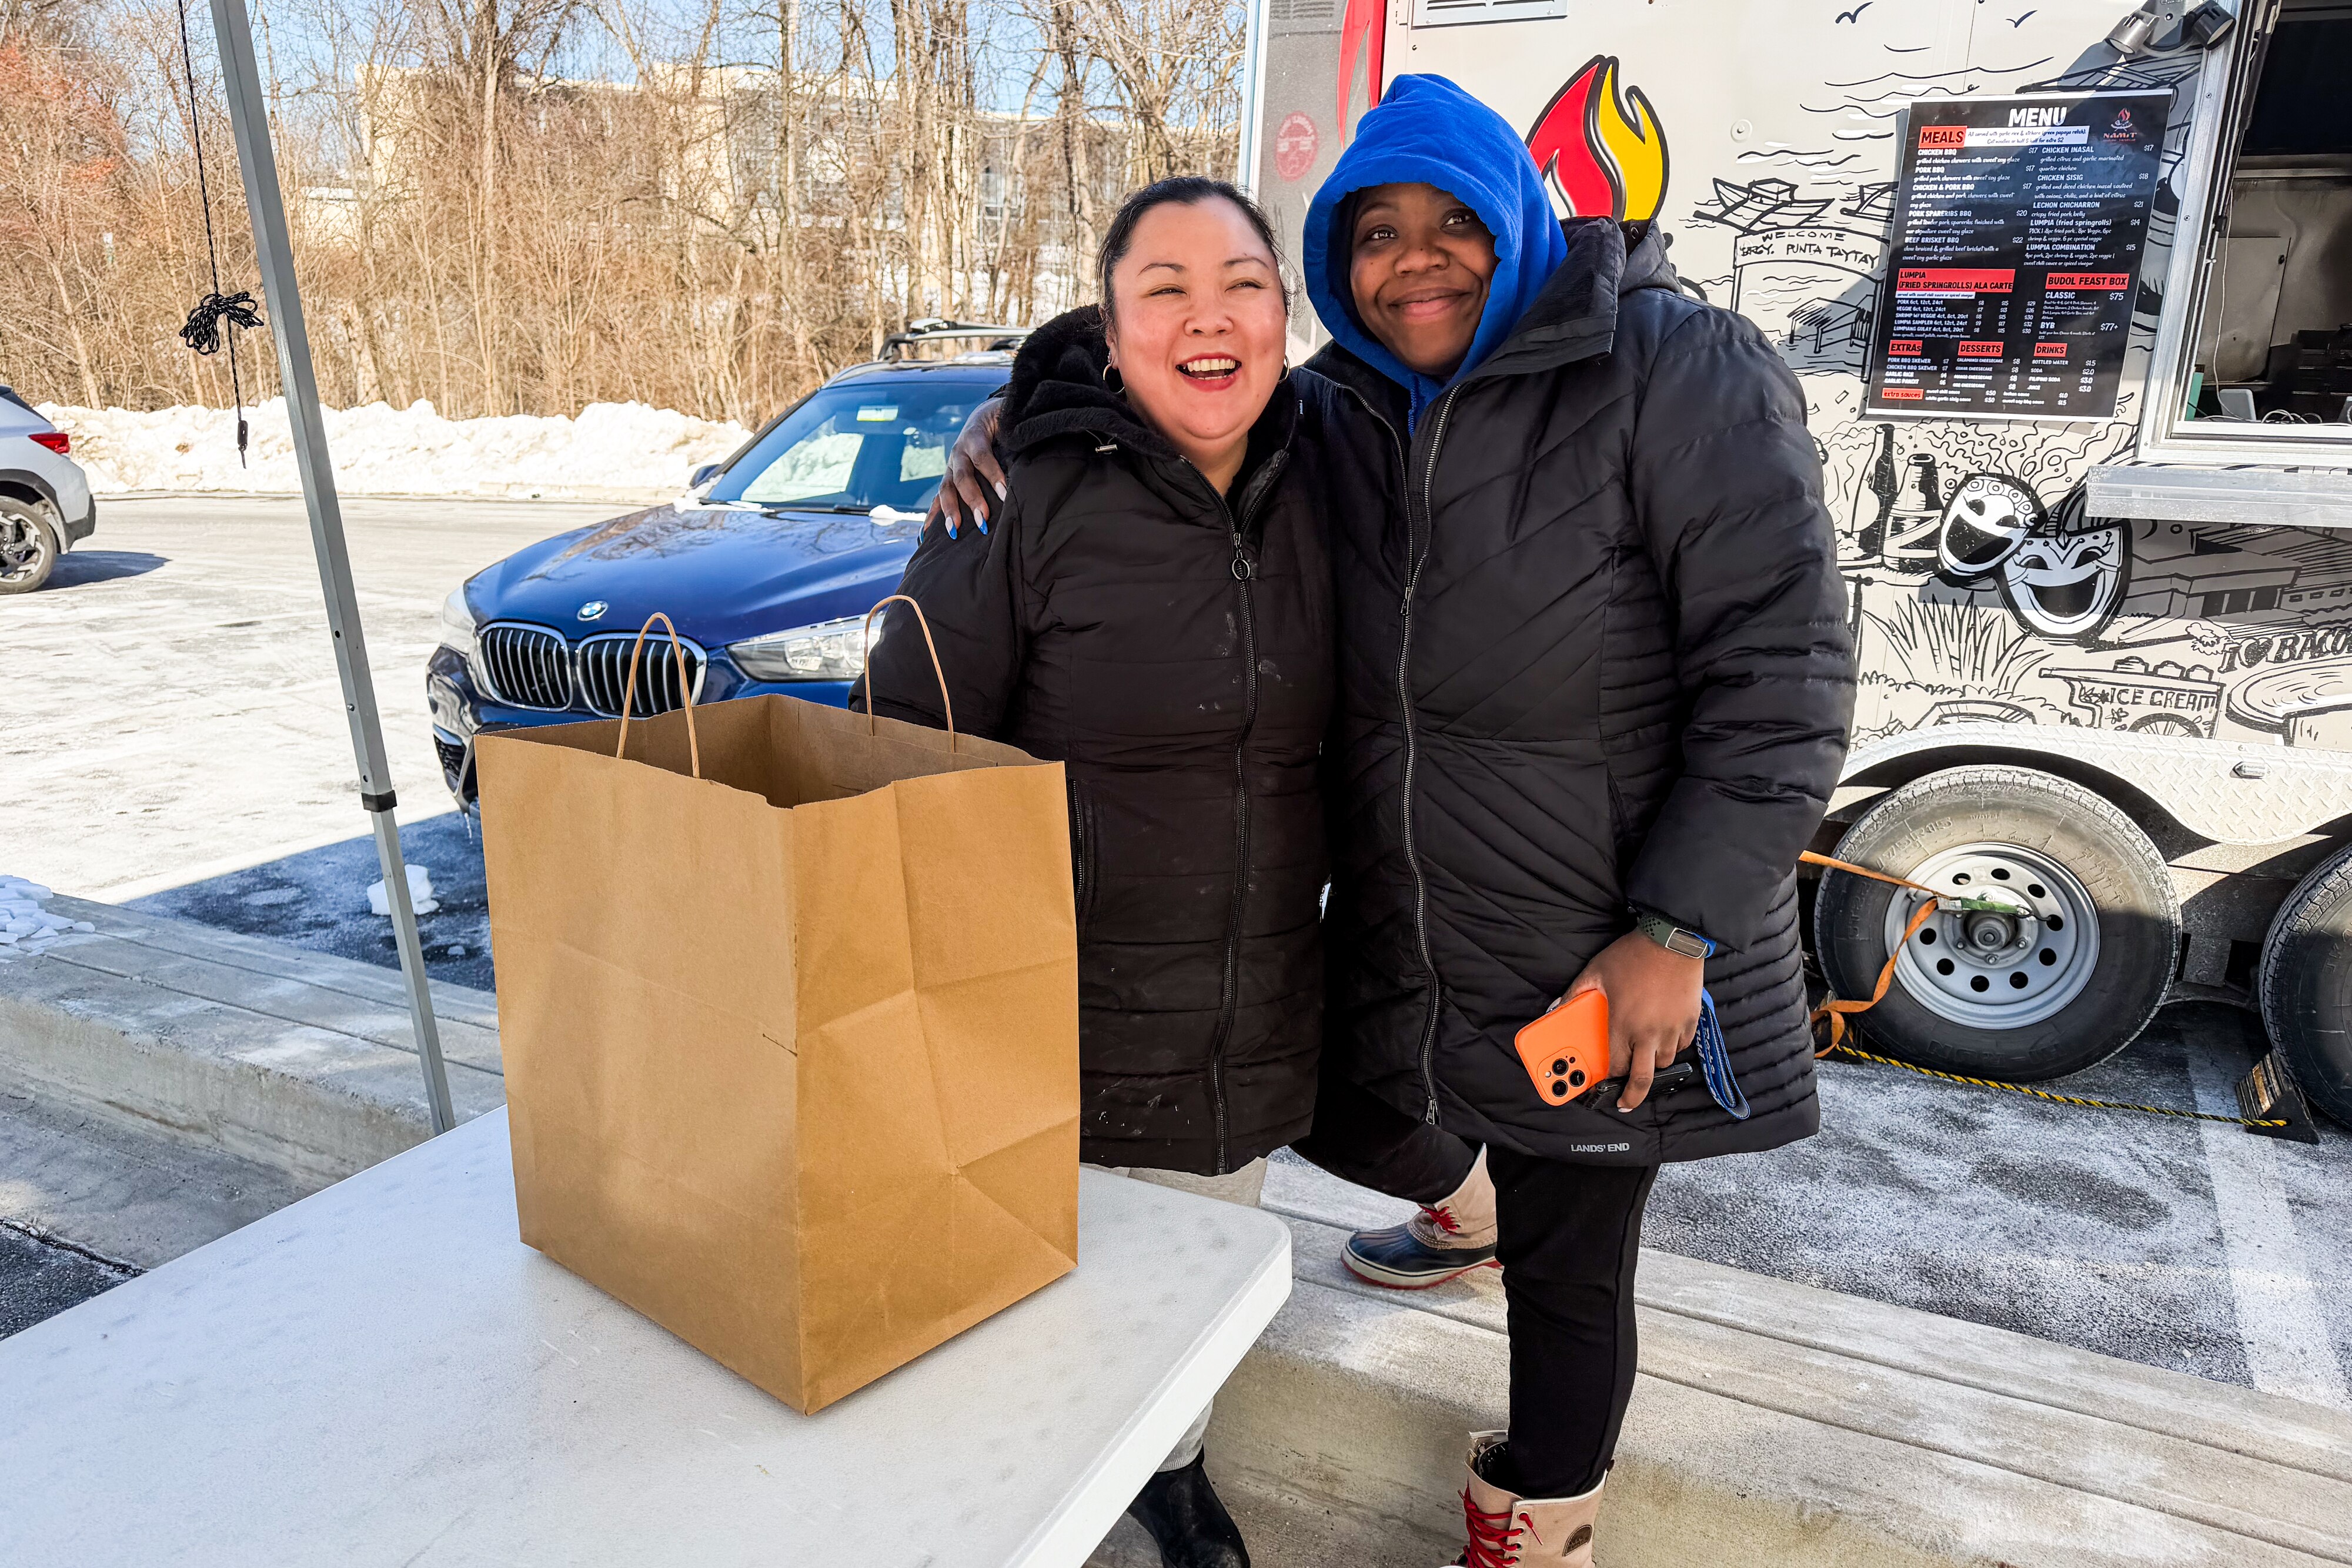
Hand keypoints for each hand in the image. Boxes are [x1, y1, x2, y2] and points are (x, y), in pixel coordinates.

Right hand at [929, 397, 1006, 536]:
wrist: (983, 416)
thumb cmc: (1002, 420)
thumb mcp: (1008, 419)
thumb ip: (1016, 433)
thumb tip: (1027, 454)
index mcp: (974, 436)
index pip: (982, 457)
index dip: (993, 475)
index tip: (1005, 494)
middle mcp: (959, 452)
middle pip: (962, 477)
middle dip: (972, 499)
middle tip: (982, 519)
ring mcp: (951, 466)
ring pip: (947, 488)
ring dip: (950, 510)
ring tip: (954, 530)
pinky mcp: (949, 477)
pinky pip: (937, 497)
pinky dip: (932, 515)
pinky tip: (926, 533)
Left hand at [1556, 931, 1702, 1111]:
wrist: (1672, 940)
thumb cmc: (1632, 955)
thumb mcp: (1596, 971)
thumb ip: (1575, 993)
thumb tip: (1558, 1007)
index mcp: (1623, 1025)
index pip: (1615, 1066)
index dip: (1608, 1079)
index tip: (1603, 1084)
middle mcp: (1648, 1034)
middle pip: (1643, 1079)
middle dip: (1633, 1096)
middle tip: (1626, 1102)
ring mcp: (1672, 1029)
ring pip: (1664, 1063)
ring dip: (1652, 1066)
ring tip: (1643, 1061)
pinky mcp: (1690, 1021)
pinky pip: (1682, 1045)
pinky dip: (1672, 1047)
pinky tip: (1663, 1039)